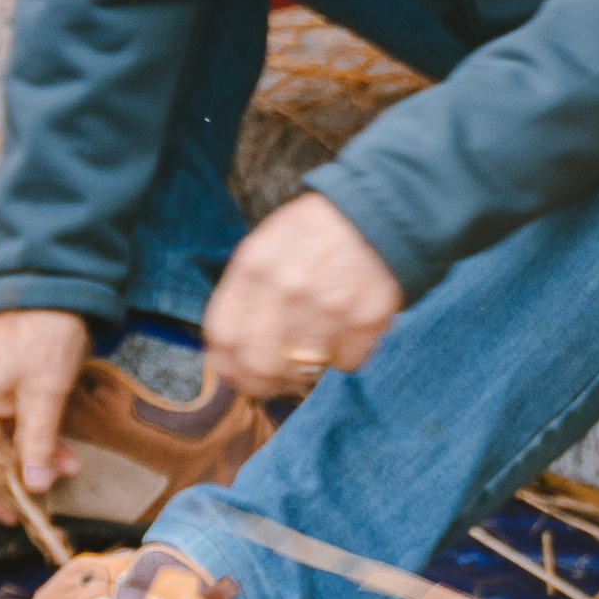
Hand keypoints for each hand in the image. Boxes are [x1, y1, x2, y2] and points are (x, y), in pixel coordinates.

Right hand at [0, 303, 92, 490]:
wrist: (56, 291)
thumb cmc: (45, 339)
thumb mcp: (45, 396)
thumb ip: (37, 444)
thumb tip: (32, 488)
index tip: (16, 517)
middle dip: (24, 475)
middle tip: (55, 491)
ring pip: (8, 441)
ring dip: (38, 457)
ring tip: (72, 468)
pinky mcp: (7, 388)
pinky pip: (17, 425)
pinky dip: (40, 438)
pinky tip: (65, 452)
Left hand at [197, 195, 402, 396]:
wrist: (376, 215)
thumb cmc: (314, 233)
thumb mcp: (266, 244)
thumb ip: (245, 291)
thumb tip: (229, 347)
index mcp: (254, 266)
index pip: (223, 335)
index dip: (225, 365)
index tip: (235, 373)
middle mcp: (286, 288)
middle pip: (258, 364)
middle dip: (261, 383)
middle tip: (271, 382)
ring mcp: (328, 307)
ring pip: (301, 373)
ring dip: (302, 376)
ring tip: (309, 360)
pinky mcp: (365, 321)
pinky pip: (345, 364)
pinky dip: (342, 360)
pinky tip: (343, 338)